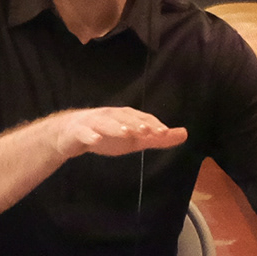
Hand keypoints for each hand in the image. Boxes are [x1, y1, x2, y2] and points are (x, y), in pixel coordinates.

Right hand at [47, 107, 186, 159]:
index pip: (142, 118)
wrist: (71, 134)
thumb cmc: (108, 134)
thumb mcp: (135, 139)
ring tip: (125, 133)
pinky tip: (95, 140)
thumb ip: (158, 138)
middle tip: (147, 131)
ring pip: (105, 123)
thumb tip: (185, 134)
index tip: (164, 132)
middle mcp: (111, 115)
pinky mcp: (78, 131)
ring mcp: (93, 122)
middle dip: (136, 123)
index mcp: (125, 116)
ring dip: (115, 127)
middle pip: (125, 117)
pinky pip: (84, 132)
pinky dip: (89, 135)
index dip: (153, 124)